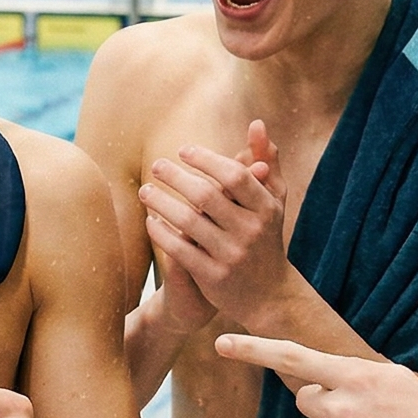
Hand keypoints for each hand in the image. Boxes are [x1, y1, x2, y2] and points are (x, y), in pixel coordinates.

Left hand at [140, 122, 296, 333]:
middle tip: (157, 166)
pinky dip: (161, 232)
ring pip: (187, 222)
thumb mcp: (272, 201)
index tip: (183, 150)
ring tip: (145, 191)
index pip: (234, 175)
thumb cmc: (266, 237)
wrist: (269, 294)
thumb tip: (258, 123)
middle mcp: (251, 231)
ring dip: (161, 202)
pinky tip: (150, 220)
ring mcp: (232, 255)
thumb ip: (265, 162)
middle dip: (176, 177)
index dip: (206, 159)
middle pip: (206, 195)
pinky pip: (179, 250)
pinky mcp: (213, 277)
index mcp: (266, 208)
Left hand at [216, 335, 417, 417]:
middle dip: (324, 403)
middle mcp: (340, 409)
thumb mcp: (400, 383)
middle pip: (305, 398)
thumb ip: (357, 375)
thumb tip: (326, 379)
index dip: (252, 349)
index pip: (293, 356)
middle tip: (363, 417)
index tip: (220, 343)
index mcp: (357, 378)